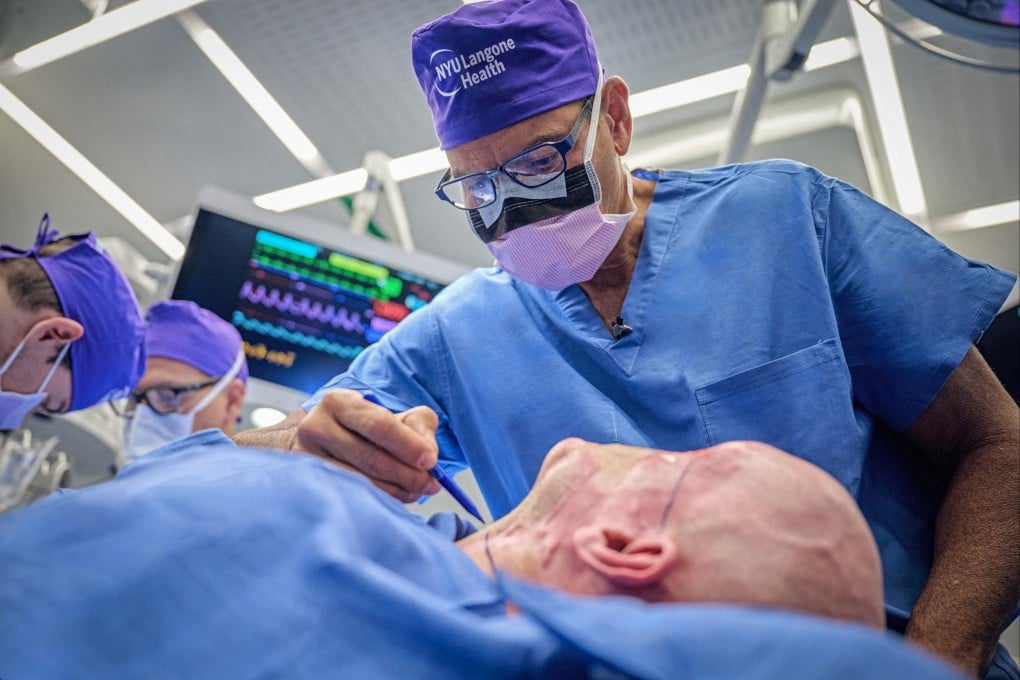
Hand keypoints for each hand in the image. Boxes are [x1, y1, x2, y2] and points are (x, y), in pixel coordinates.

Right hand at [293, 389, 441, 501]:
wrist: (322, 442)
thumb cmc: (365, 429)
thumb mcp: (395, 414)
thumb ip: (418, 424)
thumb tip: (429, 454)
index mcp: (338, 402)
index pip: (378, 425)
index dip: (408, 445)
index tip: (431, 461)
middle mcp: (316, 428)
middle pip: (371, 458)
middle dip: (408, 474)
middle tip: (431, 484)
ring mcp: (309, 460)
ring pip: (363, 482)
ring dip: (398, 491)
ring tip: (418, 491)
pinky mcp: (310, 485)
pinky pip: (353, 497)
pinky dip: (382, 499)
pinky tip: (397, 496)